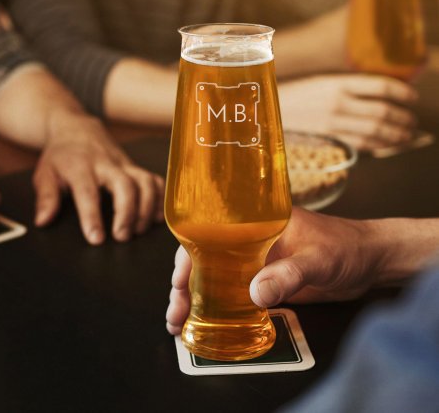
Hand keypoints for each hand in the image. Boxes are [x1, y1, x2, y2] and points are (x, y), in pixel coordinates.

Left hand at [32, 115, 164, 244]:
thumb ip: (45, 198)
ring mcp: (124, 164)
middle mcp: (106, 164)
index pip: (88, 192)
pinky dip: (161, 198)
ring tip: (139, 231)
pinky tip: (157, 218)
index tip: (96, 239)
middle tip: (122, 237)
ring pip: (145, 182)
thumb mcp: (45, 173)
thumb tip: (42, 221)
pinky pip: (155, 179)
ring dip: (147, 208)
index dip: (92, 216)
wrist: (77, 129)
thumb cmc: (61, 155)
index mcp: (80, 166)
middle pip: (125, 185)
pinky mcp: (136, 166)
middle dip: (127, 212)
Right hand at [166, 207, 379, 334]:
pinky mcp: (265, 281)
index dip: (187, 257)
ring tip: (180, 324)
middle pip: (204, 259)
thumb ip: (289, 274)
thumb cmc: (346, 246)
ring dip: (196, 299)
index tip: (178, 282)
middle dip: (184, 286)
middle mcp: (247, 240)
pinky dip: (217, 308)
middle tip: (175, 314)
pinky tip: (206, 324)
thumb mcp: (318, 259)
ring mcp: (254, 262)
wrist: (370, 260)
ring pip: (214, 278)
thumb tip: (254, 294)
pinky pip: (233, 293)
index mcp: (252, 222)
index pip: (209, 234)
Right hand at [279, 74, 417, 151]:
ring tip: (406, 134)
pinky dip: (379, 145)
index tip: (412, 97)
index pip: (381, 87)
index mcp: (338, 82)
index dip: (403, 93)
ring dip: (396, 134)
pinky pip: (361, 144)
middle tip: (412, 120)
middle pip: (383, 112)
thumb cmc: (296, 95)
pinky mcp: (328, 138)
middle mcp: (338, 102)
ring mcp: (333, 122)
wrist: (266, 112)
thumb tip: (382, 93)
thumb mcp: (322, 82)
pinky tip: (388, 145)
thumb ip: (349, 86)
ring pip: (375, 130)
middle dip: (403, 118)